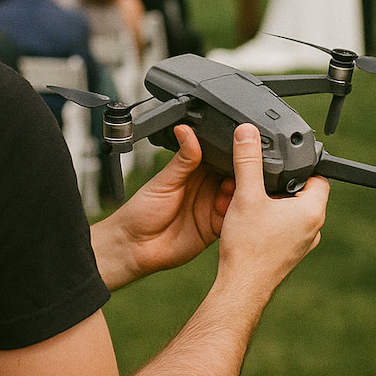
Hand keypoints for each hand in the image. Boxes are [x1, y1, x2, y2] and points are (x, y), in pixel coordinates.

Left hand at [91, 125, 233, 289]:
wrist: (135, 246)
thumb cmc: (142, 210)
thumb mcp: (165, 180)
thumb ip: (183, 159)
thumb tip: (186, 130)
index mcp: (193, 171)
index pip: (218, 158)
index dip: (230, 154)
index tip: (240, 151)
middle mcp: (205, 188)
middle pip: (231, 177)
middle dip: (240, 175)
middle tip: (241, 174)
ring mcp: (210, 208)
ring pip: (234, 199)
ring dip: (238, 196)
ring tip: (231, 194)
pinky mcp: (214, 228)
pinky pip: (232, 221)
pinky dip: (236, 217)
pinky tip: (233, 214)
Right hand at [215, 124, 327, 296]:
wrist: (241, 288)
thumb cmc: (248, 248)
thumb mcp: (246, 195)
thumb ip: (248, 161)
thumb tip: (247, 133)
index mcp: (311, 211)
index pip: (319, 176)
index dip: (302, 164)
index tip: (284, 159)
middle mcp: (312, 228)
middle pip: (302, 193)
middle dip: (280, 183)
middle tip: (260, 178)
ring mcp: (302, 244)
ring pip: (291, 212)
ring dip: (273, 203)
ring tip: (251, 199)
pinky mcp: (289, 255)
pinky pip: (284, 229)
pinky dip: (269, 221)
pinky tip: (249, 221)